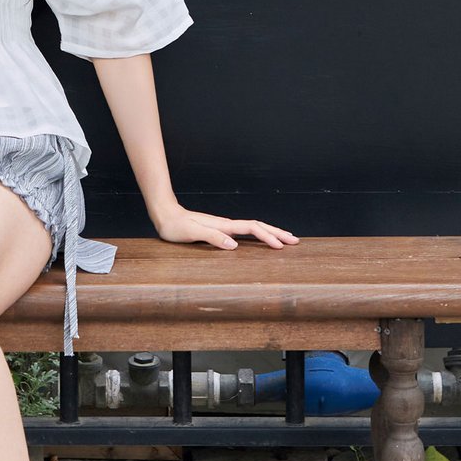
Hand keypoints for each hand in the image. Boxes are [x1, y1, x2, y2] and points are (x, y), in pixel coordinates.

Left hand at [150, 202, 298, 249]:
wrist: (165, 215)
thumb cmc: (175, 227)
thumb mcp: (191, 233)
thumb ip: (213, 238)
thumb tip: (234, 245)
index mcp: (223, 225)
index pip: (251, 229)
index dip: (267, 236)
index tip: (280, 245)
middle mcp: (226, 224)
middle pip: (257, 226)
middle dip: (276, 233)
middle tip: (294, 241)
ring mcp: (224, 226)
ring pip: (252, 228)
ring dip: (270, 232)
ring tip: (284, 239)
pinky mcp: (220, 229)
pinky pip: (244, 232)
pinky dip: (257, 234)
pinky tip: (259, 239)